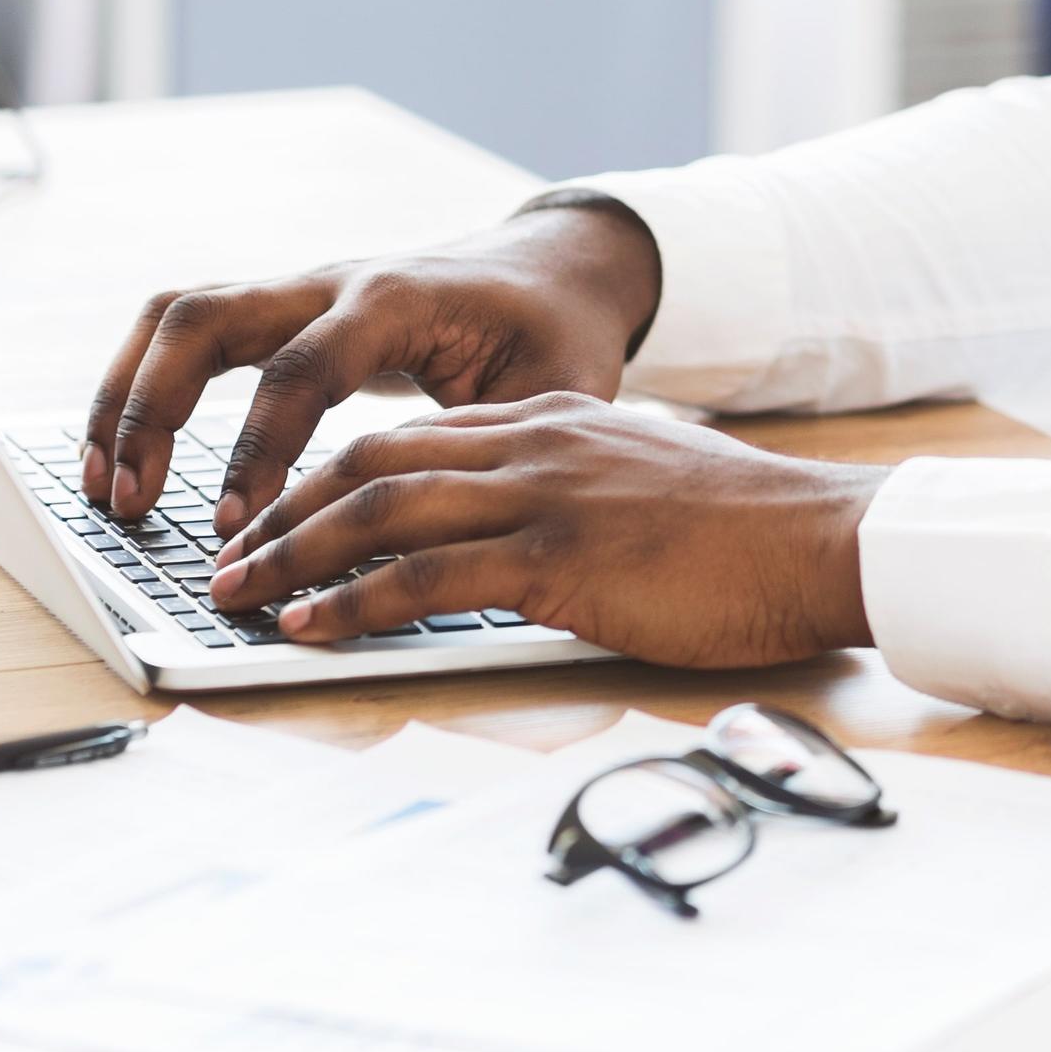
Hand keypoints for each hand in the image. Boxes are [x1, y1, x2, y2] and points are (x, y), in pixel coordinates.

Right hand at [78, 196, 660, 534]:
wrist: (551, 273)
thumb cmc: (553, 337)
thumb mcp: (550, 393)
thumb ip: (489, 450)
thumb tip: (431, 532)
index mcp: (395, 300)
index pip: (302, 369)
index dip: (258, 450)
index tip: (233, 527)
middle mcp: (331, 283)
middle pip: (205, 317)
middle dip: (152, 409)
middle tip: (132, 501)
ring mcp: (297, 292)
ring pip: (177, 314)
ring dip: (126, 397)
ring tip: (108, 488)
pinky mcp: (279, 314)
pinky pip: (186, 333)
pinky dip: (141, 389)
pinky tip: (128, 462)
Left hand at [209, 394, 883, 669]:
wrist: (820, 538)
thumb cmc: (747, 532)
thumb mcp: (644, 484)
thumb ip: (576, 492)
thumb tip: (520, 540)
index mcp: (553, 421)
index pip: (410, 437)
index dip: (330, 479)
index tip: (280, 518)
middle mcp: (535, 442)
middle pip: (371, 461)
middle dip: (285, 511)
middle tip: (230, 560)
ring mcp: (543, 495)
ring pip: (378, 510)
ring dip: (293, 557)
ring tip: (239, 596)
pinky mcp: (559, 557)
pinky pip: (424, 577)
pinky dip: (352, 604)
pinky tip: (309, 631)